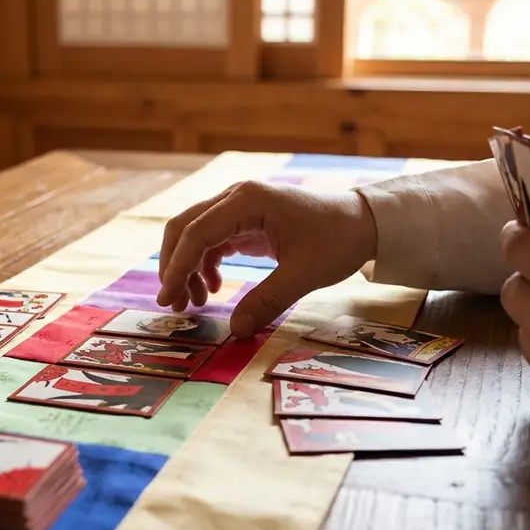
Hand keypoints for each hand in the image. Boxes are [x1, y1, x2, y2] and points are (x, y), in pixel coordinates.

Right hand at [157, 181, 377, 337]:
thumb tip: (236, 331)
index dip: (178, 267)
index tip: (167, 298)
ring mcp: (239, 207)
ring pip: (194, 235)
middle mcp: (236, 197)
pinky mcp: (244, 220)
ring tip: (193, 304)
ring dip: (187, 268)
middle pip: (185, 228)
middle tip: (172, 304)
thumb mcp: (303, 275)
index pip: (197, 232)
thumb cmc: (337, 240)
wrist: (362, 222)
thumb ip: (267, 301)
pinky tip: (213, 289)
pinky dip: (204, 265)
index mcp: (248, 201)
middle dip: (174, 266)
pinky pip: (211, 241)